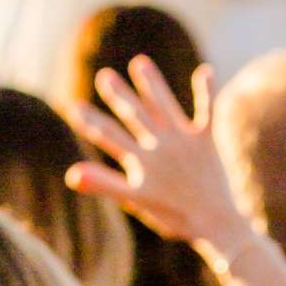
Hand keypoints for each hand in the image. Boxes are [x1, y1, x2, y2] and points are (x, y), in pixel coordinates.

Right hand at [70, 58, 250, 257]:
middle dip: (118, 94)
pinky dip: (206, 91)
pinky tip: (205, 70)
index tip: (74, 106)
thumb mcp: (134, 200)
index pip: (109, 136)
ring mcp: (184, 140)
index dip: (90, 121)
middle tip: (104, 75)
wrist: (214, 222)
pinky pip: (207, 110)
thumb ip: (103, 183)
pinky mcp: (207, 140)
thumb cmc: (172, 216)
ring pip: (163, 105)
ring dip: (151, 83)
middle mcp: (161, 144)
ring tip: (140, 63)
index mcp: (141, 160)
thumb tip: (71, 174)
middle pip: (134, 114)